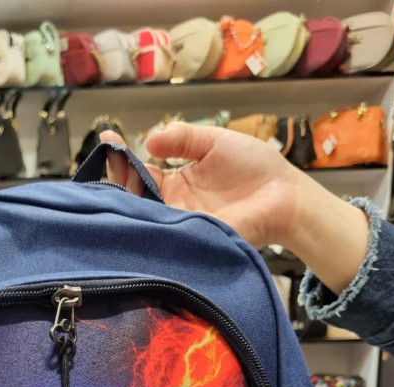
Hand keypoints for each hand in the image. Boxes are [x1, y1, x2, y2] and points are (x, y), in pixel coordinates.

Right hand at [100, 122, 369, 295]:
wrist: (285, 195)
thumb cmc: (255, 167)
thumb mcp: (213, 141)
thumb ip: (182, 138)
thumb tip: (149, 140)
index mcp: (175, 183)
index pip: (139, 173)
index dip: (122, 158)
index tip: (108, 139)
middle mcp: (172, 207)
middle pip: (134, 198)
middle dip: (117, 178)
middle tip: (112, 159)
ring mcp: (180, 226)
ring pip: (143, 218)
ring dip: (128, 199)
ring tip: (118, 176)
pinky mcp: (192, 240)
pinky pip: (165, 235)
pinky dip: (148, 223)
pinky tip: (133, 206)